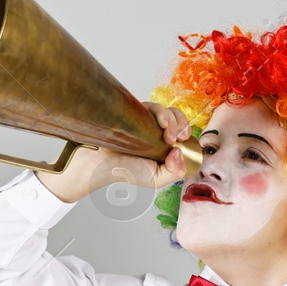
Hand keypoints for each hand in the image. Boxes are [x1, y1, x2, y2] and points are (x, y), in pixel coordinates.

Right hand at [34, 101, 195, 202]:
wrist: (99, 163)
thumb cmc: (124, 172)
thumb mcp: (156, 179)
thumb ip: (175, 172)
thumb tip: (180, 151)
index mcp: (165, 149)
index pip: (184, 136)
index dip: (187, 135)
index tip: (183, 142)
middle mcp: (158, 134)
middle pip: (180, 121)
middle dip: (182, 125)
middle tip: (174, 138)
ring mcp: (147, 123)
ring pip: (168, 111)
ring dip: (172, 119)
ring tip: (166, 132)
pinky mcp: (136, 113)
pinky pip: (153, 106)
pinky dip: (160, 112)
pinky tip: (159, 121)